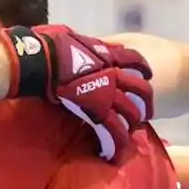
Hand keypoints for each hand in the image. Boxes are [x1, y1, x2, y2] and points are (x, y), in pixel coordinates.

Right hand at [0, 25, 153, 161]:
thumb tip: (74, 38)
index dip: (142, 67)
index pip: (134, 59)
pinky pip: (113, 130)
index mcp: (107, 55)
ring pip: (131, 112)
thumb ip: (79, 40)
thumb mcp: (68, 35)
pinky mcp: (97, 110)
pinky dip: (116, 143)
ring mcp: (107, 93)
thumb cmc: (49, 45)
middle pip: (141, 88)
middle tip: (147, 110)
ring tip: (132, 134)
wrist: (41, 60)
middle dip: (147, 101)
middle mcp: (112, 74)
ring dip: (133, 124)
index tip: (146, 73)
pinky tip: (115, 154)